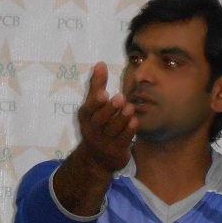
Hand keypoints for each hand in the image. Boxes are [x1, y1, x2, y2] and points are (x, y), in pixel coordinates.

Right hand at [53, 62, 137, 214]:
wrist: (96, 158)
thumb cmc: (97, 125)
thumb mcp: (93, 106)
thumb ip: (97, 85)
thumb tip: (100, 63)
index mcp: (86, 117)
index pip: (89, 109)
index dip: (96, 102)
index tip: (103, 94)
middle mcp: (93, 130)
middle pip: (100, 120)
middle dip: (110, 109)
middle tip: (121, 98)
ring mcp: (104, 142)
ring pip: (113, 130)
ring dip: (122, 118)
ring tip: (130, 107)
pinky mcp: (116, 151)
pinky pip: (123, 140)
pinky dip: (129, 131)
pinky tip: (135, 121)